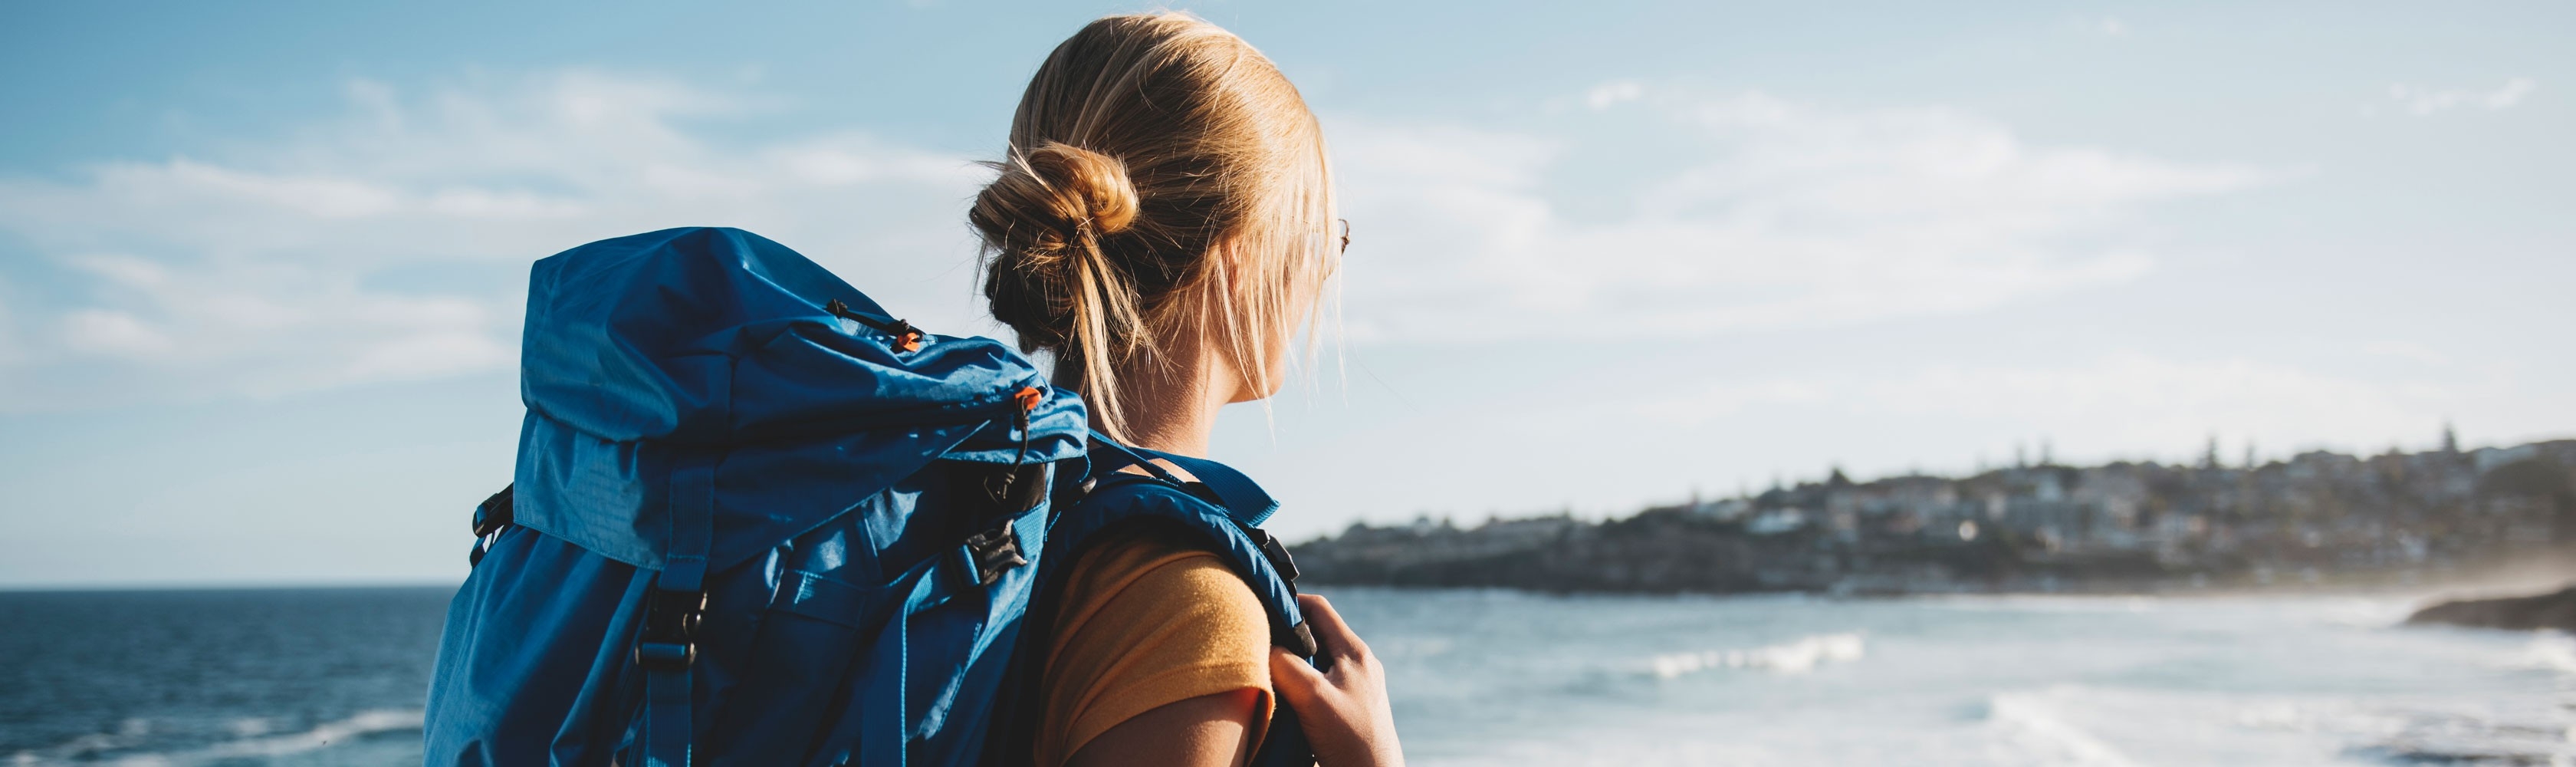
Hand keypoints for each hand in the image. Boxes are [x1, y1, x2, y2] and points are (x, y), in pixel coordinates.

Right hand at [1269, 594, 1402, 766]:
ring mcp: (1355, 686)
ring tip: (1265, 668)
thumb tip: (1263, 645)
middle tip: (1257, 640)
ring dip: (1291, 661)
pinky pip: (1319, 683)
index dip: (1289, 602)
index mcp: (1355, 652)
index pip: (1318, 608)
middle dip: (1286, 634)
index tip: (1260, 608)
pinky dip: (1299, 682)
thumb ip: (1286, 664)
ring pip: (1317, 660)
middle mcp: (1358, 665)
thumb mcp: (1312, 696)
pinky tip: (1283, 695)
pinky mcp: (1350, 707)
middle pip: (1316, 633)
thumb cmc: (1350, 739)